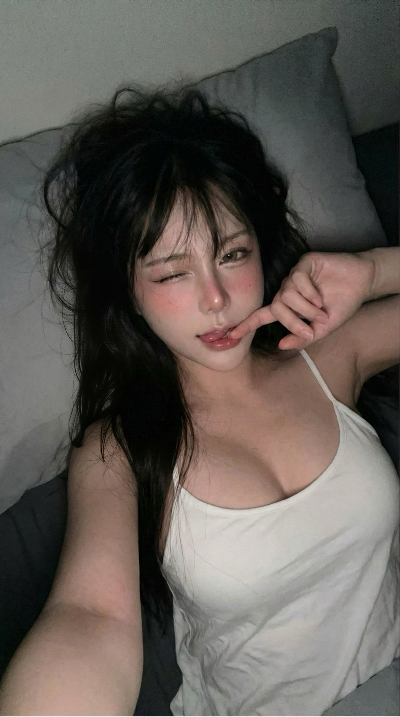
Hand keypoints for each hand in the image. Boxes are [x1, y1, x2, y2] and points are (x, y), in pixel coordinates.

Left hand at [229, 251, 373, 349]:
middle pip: (276, 307)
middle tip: (310, 329)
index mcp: (289, 307)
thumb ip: (303, 338)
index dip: (247, 325)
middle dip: (292, 322)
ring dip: (304, 308)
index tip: (230, 335)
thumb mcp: (323, 328)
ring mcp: (294, 276)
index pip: (263, 316)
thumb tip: (281, 345)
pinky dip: (308, 292)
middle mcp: (288, 290)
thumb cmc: (341, 304)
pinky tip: (320, 296)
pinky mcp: (304, 264)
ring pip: (286, 295)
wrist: (361, 283)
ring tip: (321, 310)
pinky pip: (296, 279)